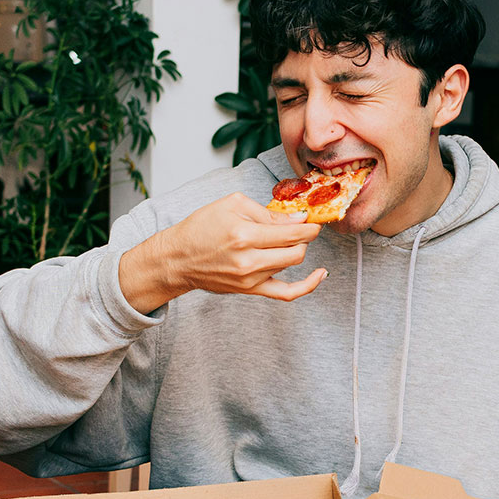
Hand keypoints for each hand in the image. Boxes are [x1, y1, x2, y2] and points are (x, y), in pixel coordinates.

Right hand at [120, 193, 323, 311]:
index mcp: (244, 235)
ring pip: (291, 264)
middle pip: (296, 251)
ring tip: (285, 239)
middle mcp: (249, 260)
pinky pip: (287, 293)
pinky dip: (308, 285)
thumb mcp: (232, 205)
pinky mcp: (251, 290)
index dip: (308, 225)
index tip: (313, 220)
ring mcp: (251, 278)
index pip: (291, 232)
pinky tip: (320, 274)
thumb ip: (267, 212)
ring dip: (294, 250)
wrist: (178, 258)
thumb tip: (297, 218)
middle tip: (303, 227)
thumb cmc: (201, 228)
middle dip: (305, 237)